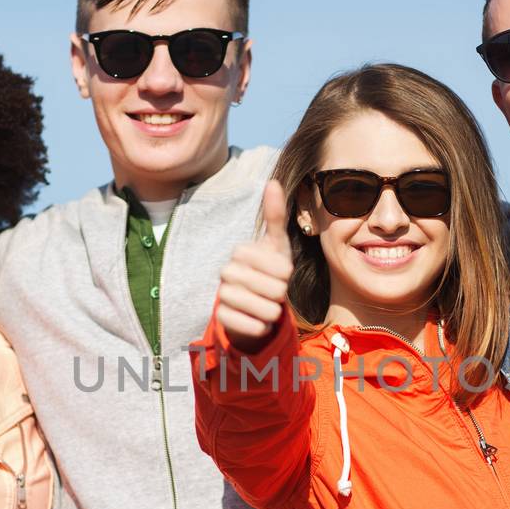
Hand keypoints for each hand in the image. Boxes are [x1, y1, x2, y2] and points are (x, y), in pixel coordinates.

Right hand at [214, 179, 292, 351]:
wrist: (249, 301)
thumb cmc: (267, 269)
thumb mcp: (276, 244)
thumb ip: (275, 215)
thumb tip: (272, 181)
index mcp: (241, 251)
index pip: (283, 269)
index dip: (287, 274)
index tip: (278, 272)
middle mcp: (226, 271)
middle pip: (277, 291)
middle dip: (281, 294)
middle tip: (271, 290)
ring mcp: (222, 295)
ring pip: (267, 311)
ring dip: (273, 311)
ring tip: (265, 304)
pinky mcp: (221, 319)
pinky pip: (255, 327)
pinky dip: (263, 327)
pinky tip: (257, 319)